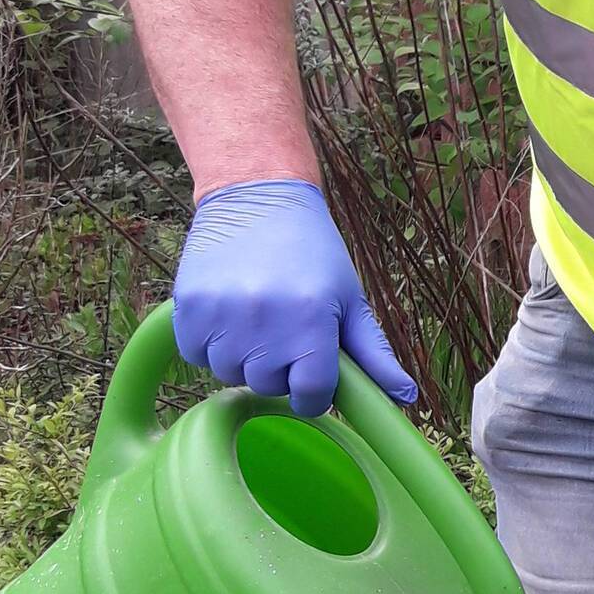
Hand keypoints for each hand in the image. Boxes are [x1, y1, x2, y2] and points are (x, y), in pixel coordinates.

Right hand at [173, 179, 415, 418]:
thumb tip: (405, 397)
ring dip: (243, 358)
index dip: (314, 392)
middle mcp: (264, 319)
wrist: (257, 197)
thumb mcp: (350, 298)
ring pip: (229, 374)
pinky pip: (196, 355)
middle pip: (268, 387)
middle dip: (279, 370)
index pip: (310, 394)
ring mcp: (221, 314)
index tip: (312, 376)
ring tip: (257, 318)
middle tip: (284, 332)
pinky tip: (229, 313)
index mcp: (311, 319)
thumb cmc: (312, 251)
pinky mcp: (188, 308)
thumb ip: (374, 353)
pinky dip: (210, 344)